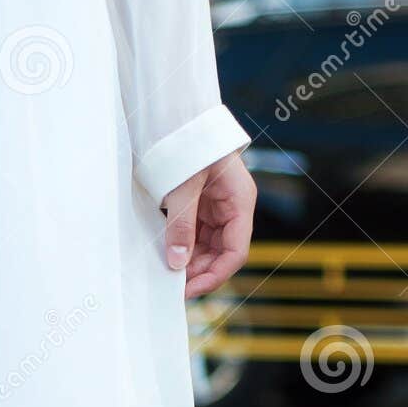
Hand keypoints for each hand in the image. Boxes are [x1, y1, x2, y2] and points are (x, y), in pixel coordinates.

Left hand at [164, 152, 255, 298]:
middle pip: (221, 253)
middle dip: (199, 271)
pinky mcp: (201, 206)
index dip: (215, 275)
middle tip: (172, 285)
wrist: (179, 116)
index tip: (189, 289)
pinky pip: (195, 235)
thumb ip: (181, 226)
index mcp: (239, 201)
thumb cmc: (188, 143)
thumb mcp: (184, 186)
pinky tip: (168, 256)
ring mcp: (217, 207)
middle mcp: (232, 207)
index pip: (236, 252)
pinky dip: (183, 248)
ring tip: (168, 272)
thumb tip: (177, 263)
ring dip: (190, 262)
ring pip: (208, 247)